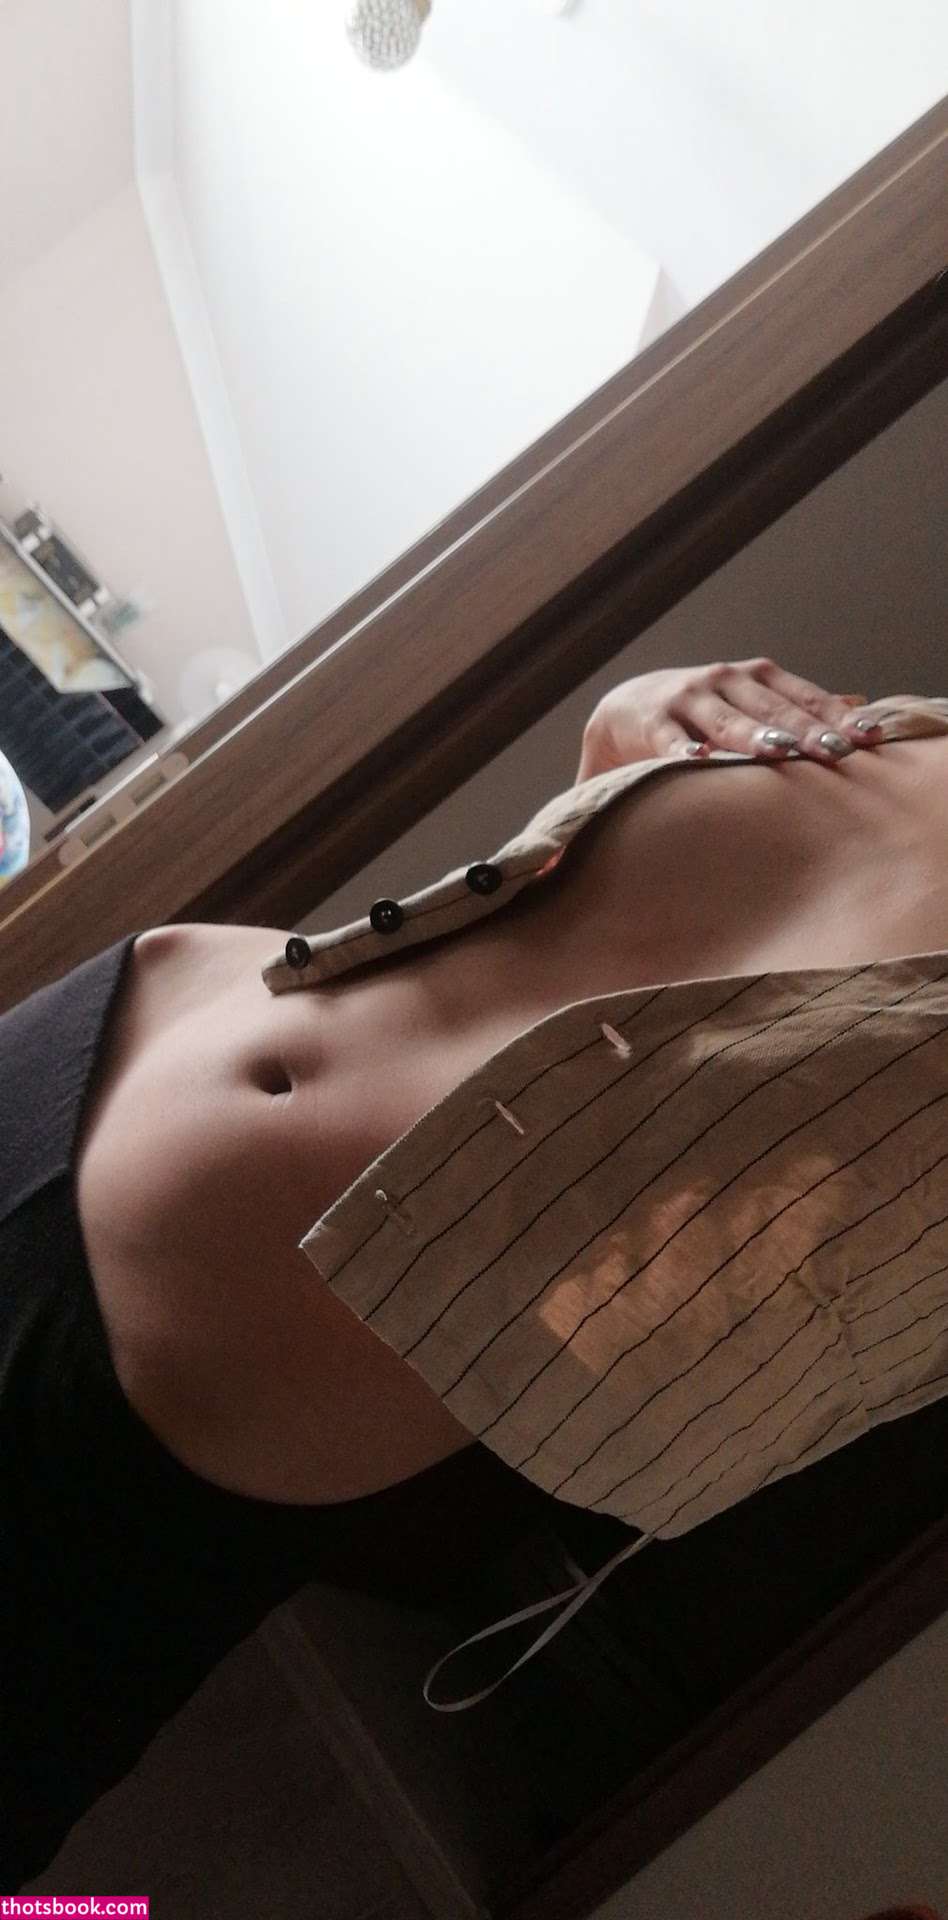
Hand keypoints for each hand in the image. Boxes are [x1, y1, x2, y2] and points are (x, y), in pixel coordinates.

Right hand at [574, 658, 884, 783]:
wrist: (627, 708)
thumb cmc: (703, 712)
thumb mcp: (751, 700)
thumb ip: (799, 704)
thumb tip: (858, 703)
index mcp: (755, 677)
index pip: (803, 697)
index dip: (836, 716)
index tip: (868, 737)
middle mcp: (724, 680)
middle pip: (772, 709)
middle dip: (806, 730)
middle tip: (837, 751)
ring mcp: (688, 699)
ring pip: (726, 721)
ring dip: (754, 736)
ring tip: (781, 752)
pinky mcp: (653, 722)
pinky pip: (670, 739)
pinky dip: (683, 749)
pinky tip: (698, 761)